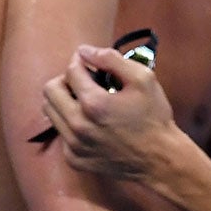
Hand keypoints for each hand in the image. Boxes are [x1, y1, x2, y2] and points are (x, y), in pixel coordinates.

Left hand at [43, 45, 182, 181]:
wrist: (160, 159)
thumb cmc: (154, 118)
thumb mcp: (143, 79)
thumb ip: (111, 59)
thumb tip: (84, 51)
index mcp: (93, 104)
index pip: (71, 71)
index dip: (80, 61)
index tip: (90, 63)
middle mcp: (78, 126)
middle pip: (50, 90)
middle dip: (66, 80)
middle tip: (85, 82)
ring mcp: (74, 146)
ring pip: (50, 112)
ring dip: (65, 101)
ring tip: (87, 101)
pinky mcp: (75, 159)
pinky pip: (60, 133)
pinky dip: (71, 124)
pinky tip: (91, 124)